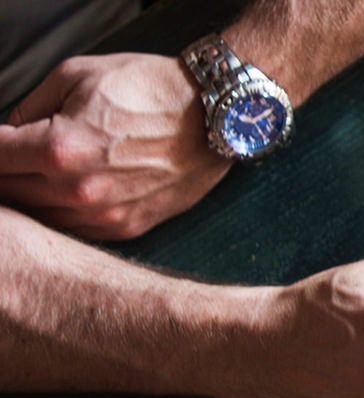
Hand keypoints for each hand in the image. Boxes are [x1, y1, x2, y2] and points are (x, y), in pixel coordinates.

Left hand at [0, 53, 228, 240]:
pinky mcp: (127, 226)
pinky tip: (66, 194)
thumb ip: (30, 107)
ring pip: (39, 218)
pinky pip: (75, 230)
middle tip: (13, 162)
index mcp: (58, 148)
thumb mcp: (76, 75)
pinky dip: (62, 214)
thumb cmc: (150, 89)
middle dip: (4, 175)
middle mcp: (77, 189)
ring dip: (30, 199)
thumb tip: (10, 132)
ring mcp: (104, 214)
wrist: (215, 115)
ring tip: (38, 178)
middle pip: (9, 193)